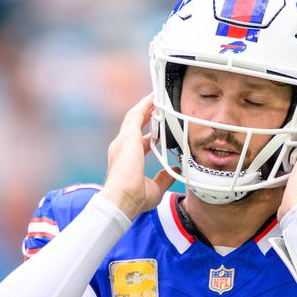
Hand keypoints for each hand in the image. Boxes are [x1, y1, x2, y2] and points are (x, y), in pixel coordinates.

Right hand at [99, 94, 176, 219]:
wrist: (121, 200)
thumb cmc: (133, 198)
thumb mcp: (155, 188)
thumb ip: (164, 178)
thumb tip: (174, 171)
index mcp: (127, 160)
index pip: (139, 142)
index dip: (150, 136)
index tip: (159, 130)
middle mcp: (122, 148)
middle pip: (135, 126)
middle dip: (146, 115)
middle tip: (157, 106)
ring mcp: (123, 141)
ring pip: (134, 117)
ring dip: (145, 106)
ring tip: (156, 97)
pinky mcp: (128, 137)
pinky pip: (136, 115)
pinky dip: (144, 105)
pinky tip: (153, 98)